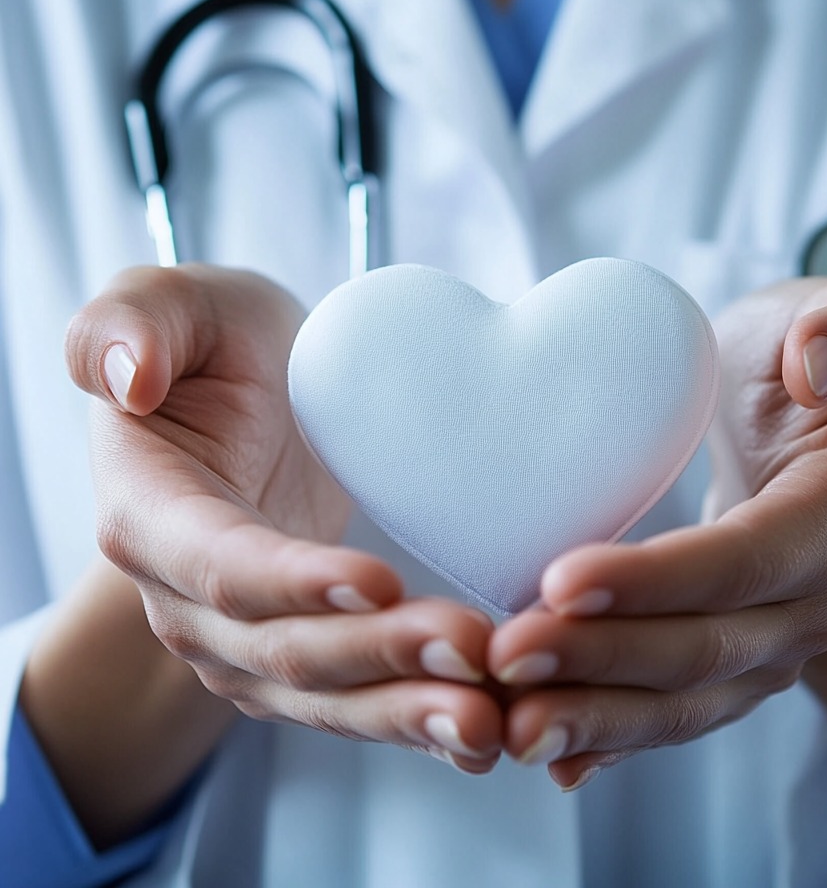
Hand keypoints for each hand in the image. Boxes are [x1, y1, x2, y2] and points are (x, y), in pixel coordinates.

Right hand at [66, 265, 501, 772]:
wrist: (255, 397)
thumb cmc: (220, 345)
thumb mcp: (177, 303)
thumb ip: (131, 324)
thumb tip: (129, 377)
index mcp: (150, 512)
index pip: (218, 564)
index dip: (291, 580)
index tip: (377, 576)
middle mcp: (186, 597)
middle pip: (282, 648)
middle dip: (377, 655)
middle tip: (472, 647)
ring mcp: (240, 639)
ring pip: (322, 695)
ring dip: (404, 710)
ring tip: (488, 717)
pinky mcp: (297, 655)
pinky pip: (353, 700)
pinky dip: (412, 720)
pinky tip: (479, 731)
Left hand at [487, 277, 826, 789]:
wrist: (789, 421)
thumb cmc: (794, 362)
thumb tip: (821, 361)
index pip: (744, 562)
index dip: (658, 580)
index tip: (558, 577)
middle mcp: (811, 603)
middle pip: (704, 649)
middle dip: (604, 660)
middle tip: (506, 657)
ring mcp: (769, 646)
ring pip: (683, 701)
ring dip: (597, 716)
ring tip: (512, 723)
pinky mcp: (727, 664)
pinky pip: (671, 712)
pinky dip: (613, 737)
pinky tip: (552, 755)